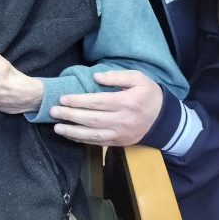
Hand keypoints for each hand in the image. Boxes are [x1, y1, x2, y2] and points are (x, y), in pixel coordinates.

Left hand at [49, 71, 163, 146]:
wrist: (165, 119)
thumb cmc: (148, 95)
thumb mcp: (138, 78)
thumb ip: (117, 76)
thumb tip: (96, 77)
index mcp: (127, 102)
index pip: (98, 102)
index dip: (79, 101)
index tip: (63, 98)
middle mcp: (123, 120)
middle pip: (92, 119)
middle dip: (71, 115)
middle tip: (53, 111)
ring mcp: (121, 133)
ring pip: (94, 134)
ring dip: (73, 132)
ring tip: (57, 127)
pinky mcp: (120, 142)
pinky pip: (98, 143)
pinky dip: (83, 140)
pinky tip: (70, 136)